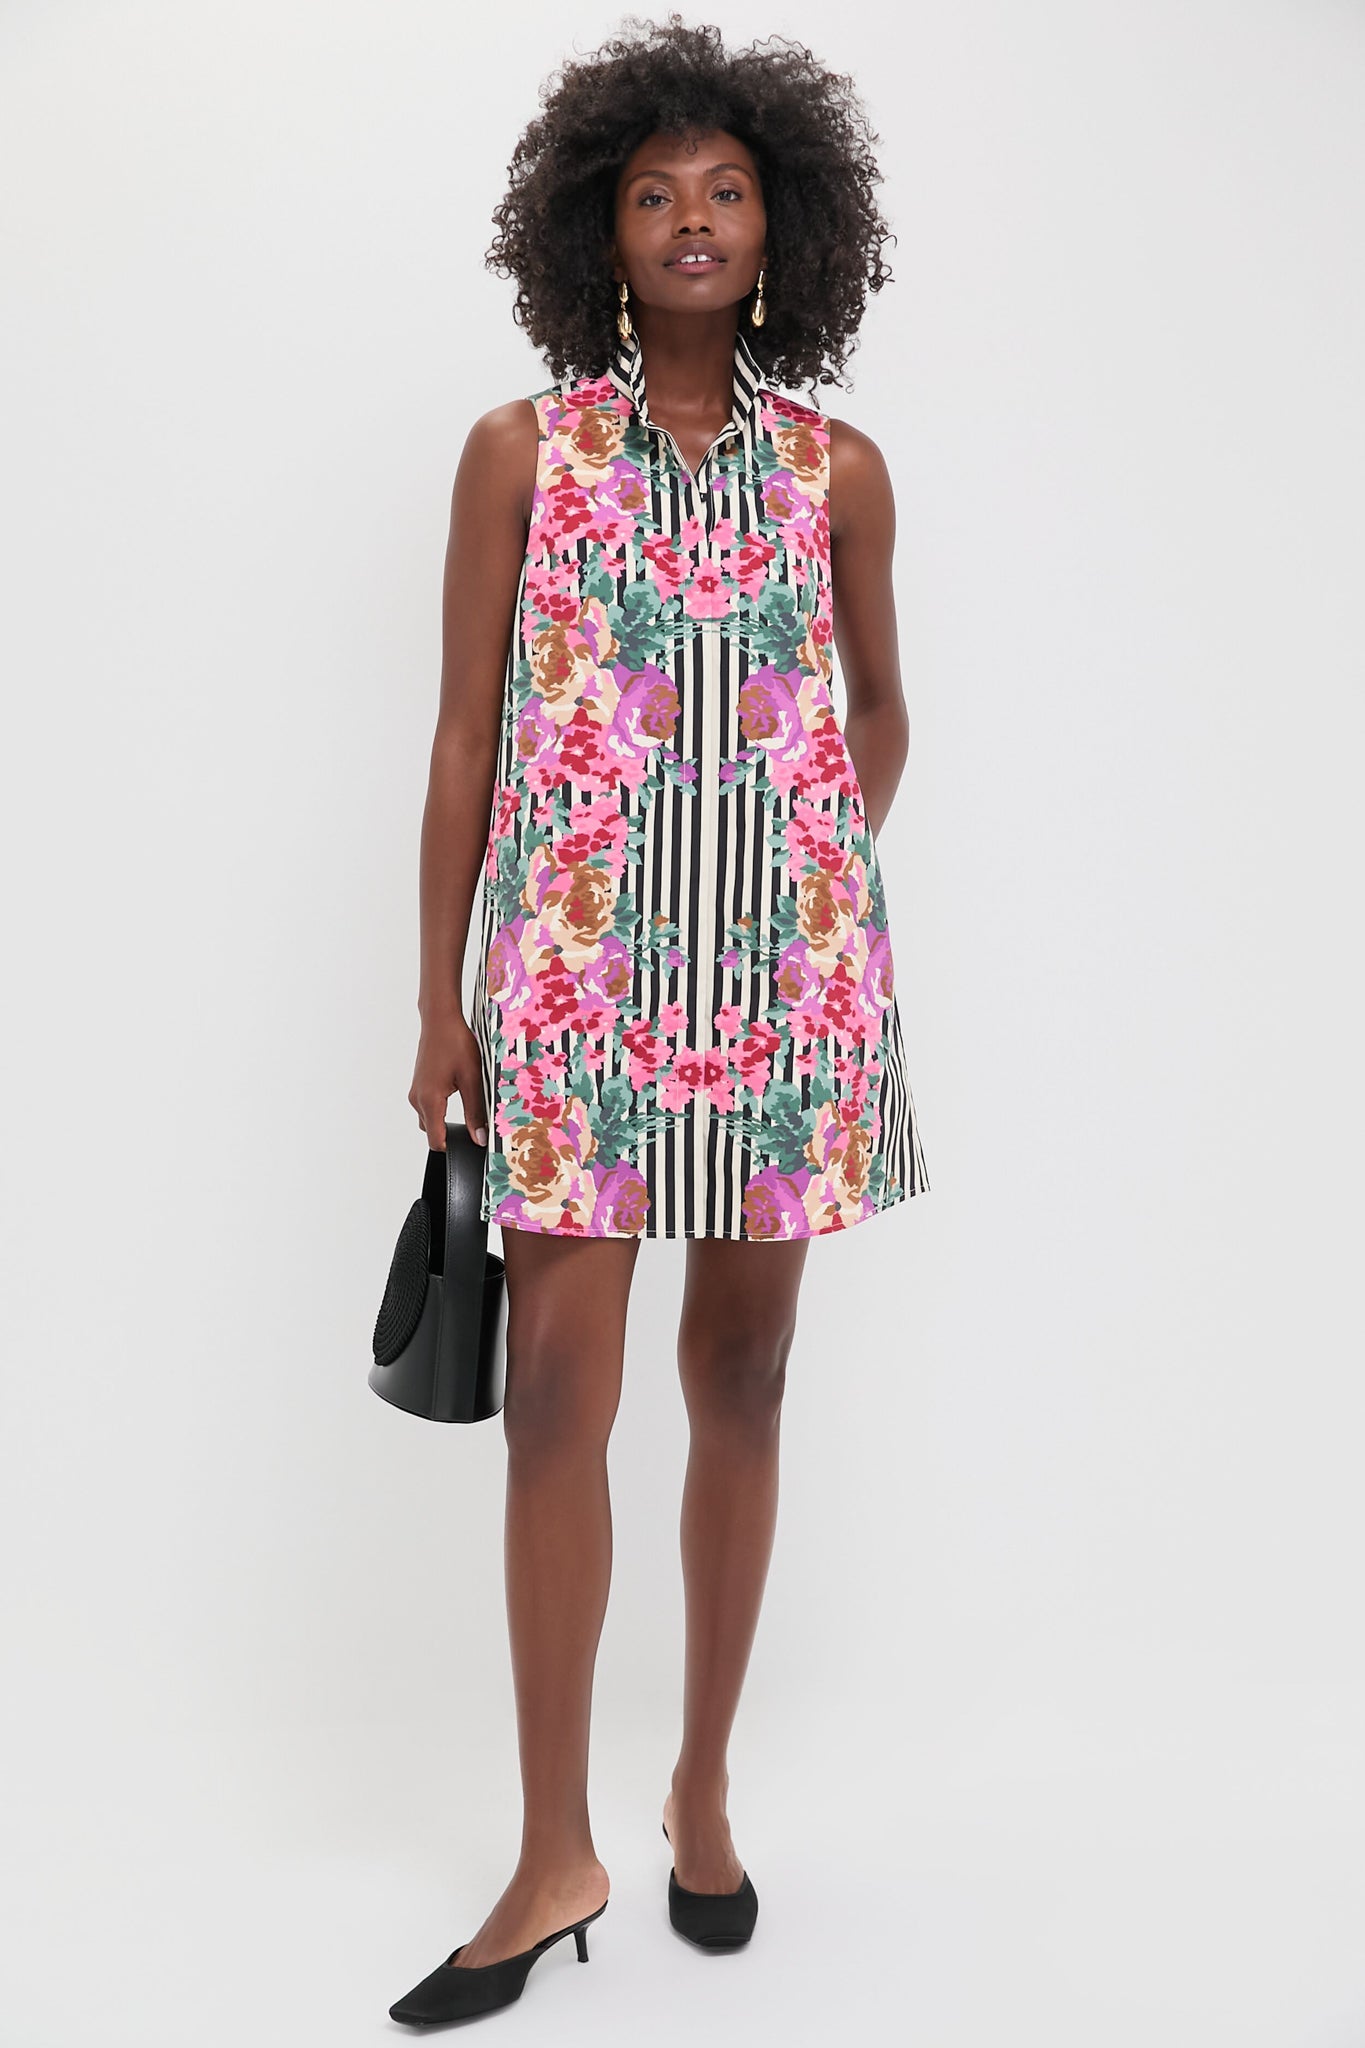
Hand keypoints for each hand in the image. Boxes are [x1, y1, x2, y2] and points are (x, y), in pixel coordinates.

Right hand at [409, 1009, 487, 1152]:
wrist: (440, 1020)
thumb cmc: (455, 1043)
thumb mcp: (472, 1079)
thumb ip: (475, 1112)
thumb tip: (479, 1138)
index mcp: (429, 1100)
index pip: (435, 1140)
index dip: (454, 1146)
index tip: (471, 1143)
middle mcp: (417, 1099)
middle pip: (432, 1132)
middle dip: (451, 1133)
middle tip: (474, 1122)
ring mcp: (415, 1092)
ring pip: (429, 1119)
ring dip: (445, 1120)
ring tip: (467, 1103)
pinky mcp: (418, 1085)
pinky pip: (427, 1107)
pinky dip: (440, 1108)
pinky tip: (456, 1092)